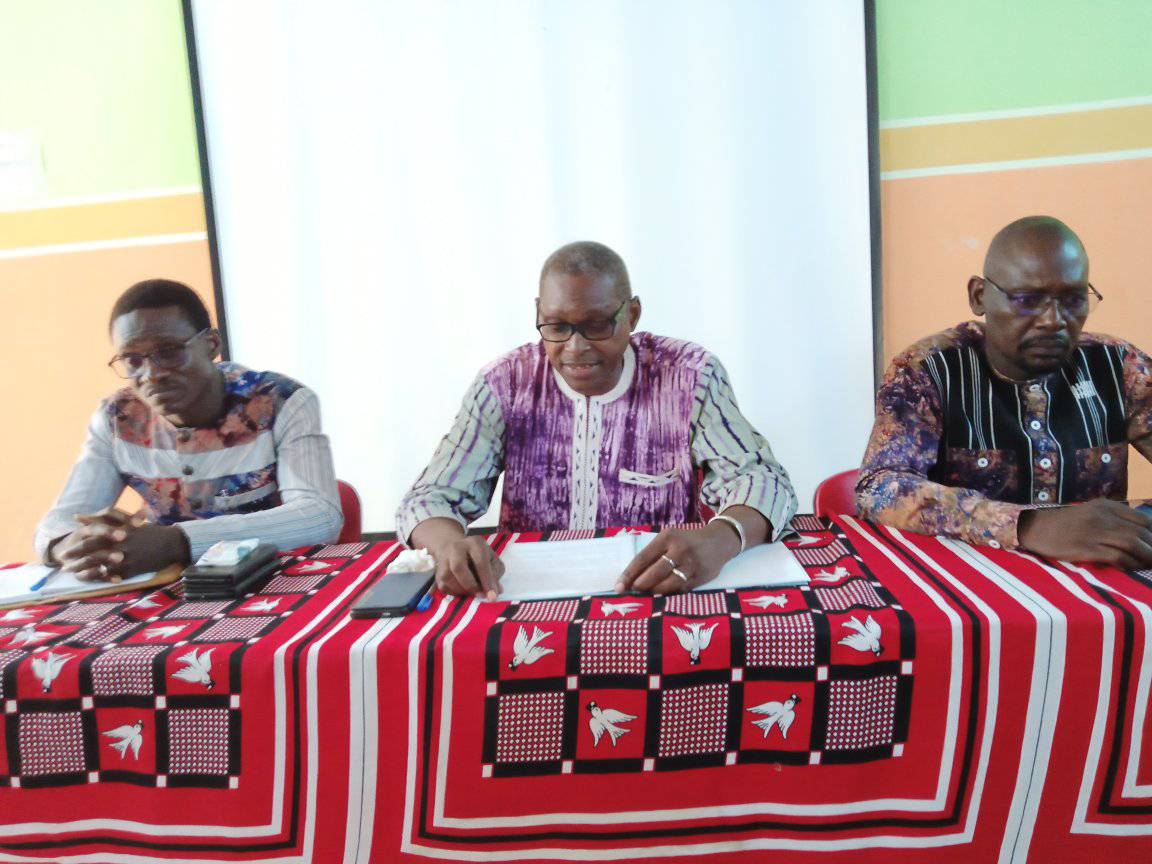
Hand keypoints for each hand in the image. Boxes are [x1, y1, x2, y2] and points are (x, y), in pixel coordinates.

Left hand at [54, 508, 188, 580]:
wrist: (171, 544)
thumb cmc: (148, 531)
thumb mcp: (126, 522)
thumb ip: (101, 520)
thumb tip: (78, 517)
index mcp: (118, 533)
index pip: (92, 541)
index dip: (76, 548)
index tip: (65, 553)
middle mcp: (121, 547)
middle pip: (93, 555)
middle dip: (76, 561)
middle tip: (64, 566)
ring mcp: (126, 560)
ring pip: (100, 568)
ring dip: (84, 572)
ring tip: (74, 574)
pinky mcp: (132, 571)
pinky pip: (112, 577)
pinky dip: (99, 579)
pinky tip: (90, 579)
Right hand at [431, 535, 503, 599]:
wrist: (455, 548)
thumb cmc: (479, 556)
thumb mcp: (492, 560)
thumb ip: (495, 575)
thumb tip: (496, 592)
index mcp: (474, 543)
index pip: (480, 562)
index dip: (486, 581)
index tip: (492, 596)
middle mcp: (456, 548)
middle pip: (458, 567)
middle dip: (470, 585)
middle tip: (480, 595)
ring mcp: (444, 559)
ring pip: (448, 578)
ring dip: (462, 590)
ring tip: (472, 592)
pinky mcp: (437, 572)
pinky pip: (443, 586)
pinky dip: (455, 592)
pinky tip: (463, 590)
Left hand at [616, 524, 740, 594]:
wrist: (718, 542)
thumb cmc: (686, 541)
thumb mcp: (669, 538)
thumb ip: (653, 553)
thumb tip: (632, 576)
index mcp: (667, 538)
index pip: (643, 558)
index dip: (629, 574)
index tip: (618, 586)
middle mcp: (680, 550)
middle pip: (654, 573)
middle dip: (640, 585)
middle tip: (632, 591)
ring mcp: (691, 565)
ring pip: (668, 585)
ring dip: (653, 592)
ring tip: (646, 593)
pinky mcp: (700, 578)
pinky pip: (680, 590)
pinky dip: (668, 594)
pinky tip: (661, 595)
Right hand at [1018, 500, 1151, 569]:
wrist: (1034, 528)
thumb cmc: (1064, 524)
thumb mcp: (1091, 512)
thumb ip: (1113, 519)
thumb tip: (1140, 534)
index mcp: (1106, 506)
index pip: (1143, 520)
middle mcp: (1102, 516)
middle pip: (1141, 533)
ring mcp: (1094, 532)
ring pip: (1132, 544)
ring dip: (1147, 557)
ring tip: (1151, 565)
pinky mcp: (1085, 548)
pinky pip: (1117, 556)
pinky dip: (1129, 563)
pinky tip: (1132, 568)